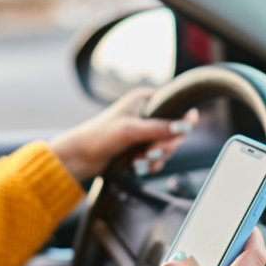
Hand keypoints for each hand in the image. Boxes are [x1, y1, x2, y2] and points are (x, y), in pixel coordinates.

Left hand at [48, 89, 199, 181]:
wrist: (80, 158)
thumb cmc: (99, 137)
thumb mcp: (131, 131)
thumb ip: (159, 128)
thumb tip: (185, 126)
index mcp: (144, 99)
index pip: (176, 105)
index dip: (182, 120)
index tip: (180, 133)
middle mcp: (147, 113)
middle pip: (175, 131)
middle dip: (164, 146)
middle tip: (150, 153)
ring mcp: (145, 131)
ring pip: (167, 147)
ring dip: (156, 158)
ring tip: (138, 162)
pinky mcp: (141, 147)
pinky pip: (158, 158)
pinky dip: (150, 165)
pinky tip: (136, 166)